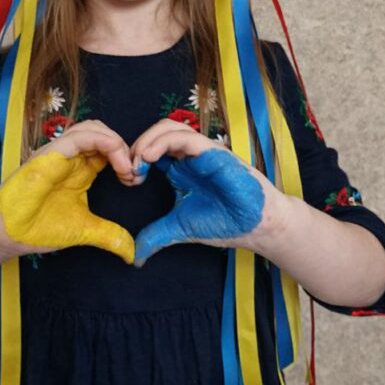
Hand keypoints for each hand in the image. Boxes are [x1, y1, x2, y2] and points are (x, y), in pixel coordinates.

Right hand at [0, 121, 135, 263]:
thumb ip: (108, 235)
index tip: (136, 180)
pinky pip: (79, 137)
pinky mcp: (49, 154)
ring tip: (127, 168)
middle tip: (134, 172)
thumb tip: (131, 252)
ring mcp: (59, 153)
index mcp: (79, 170)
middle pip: (103, 133)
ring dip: (116, 142)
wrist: (5, 234)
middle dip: (125, 148)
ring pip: (93, 128)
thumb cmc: (37, 228)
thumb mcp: (84, 230)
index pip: (107, 149)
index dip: (126, 159)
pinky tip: (117, 163)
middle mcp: (70, 157)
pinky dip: (103, 142)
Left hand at [130, 119, 287, 266]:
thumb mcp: (179, 228)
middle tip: (128, 169)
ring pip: (169, 127)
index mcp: (181, 167)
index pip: (152, 148)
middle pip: (157, 131)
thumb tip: (134, 256)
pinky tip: (149, 158)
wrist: (257, 227)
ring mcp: (203, 151)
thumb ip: (156, 236)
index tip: (127, 180)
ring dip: (147, 140)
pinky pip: (186, 138)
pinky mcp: (215, 153)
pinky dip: (163, 143)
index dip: (135, 157)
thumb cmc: (225, 222)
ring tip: (137, 162)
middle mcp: (190, 155)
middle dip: (137, 145)